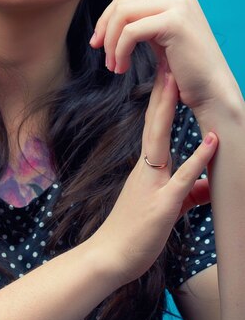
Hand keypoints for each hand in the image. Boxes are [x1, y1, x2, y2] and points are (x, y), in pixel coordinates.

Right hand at [89, 61, 217, 285]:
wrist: (109, 256)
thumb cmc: (133, 232)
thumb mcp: (164, 208)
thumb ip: (190, 193)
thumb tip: (210, 186)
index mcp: (146, 167)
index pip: (153, 126)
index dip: (160, 100)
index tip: (166, 74)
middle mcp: (146, 168)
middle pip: (153, 123)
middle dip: (161, 93)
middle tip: (168, 62)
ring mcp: (153, 182)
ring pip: (161, 139)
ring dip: (169, 110)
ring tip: (178, 83)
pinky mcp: (163, 203)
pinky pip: (182, 177)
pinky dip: (198, 157)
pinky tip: (211, 140)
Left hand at [90, 0, 234, 112]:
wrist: (211, 89)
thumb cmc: (184, 68)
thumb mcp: (159, 35)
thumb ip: (140, 20)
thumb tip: (107, 17)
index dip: (106, 19)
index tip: (97, 42)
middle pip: (122, 3)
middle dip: (105, 29)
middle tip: (99, 52)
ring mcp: (178, 4)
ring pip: (122, 16)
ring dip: (111, 43)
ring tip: (113, 66)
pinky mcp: (174, 22)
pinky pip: (130, 32)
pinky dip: (120, 51)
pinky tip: (122, 67)